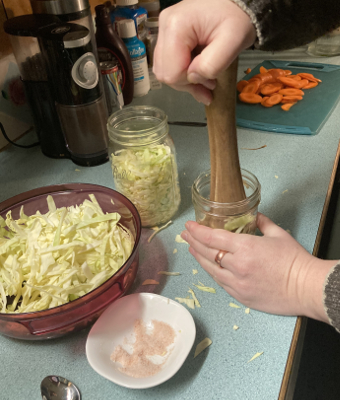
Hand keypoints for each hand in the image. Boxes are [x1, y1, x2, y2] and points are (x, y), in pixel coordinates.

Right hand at [153, 0, 255, 104]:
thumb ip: (212, 64)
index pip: (171, 72)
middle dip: (186, 83)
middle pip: (164, 72)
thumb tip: (193, 77)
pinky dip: (182, 72)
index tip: (209, 80)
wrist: (236, 3)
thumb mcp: (233, 42)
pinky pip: (168, 62)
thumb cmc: (236, 19)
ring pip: (164, 70)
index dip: (188, 82)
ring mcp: (164, 29)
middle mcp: (164, 26)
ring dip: (183, 80)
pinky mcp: (167, 34)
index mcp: (176, 27)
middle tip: (208, 84)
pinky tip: (198, 72)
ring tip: (205, 79)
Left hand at [181, 213, 333, 321]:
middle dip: (193, 241)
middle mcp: (236, 266)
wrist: (306, 288)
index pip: (213, 237)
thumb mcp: (278, 234)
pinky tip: (207, 265)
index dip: (198, 231)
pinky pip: (220, 282)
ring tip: (191, 248)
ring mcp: (236, 283)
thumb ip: (261, 222)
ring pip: (210, 269)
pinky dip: (212, 272)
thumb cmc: (294, 260)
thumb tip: (253, 216)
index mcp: (245, 248)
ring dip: (199, 257)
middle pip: (207, 252)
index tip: (189, 225)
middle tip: (185, 234)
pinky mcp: (239, 296)